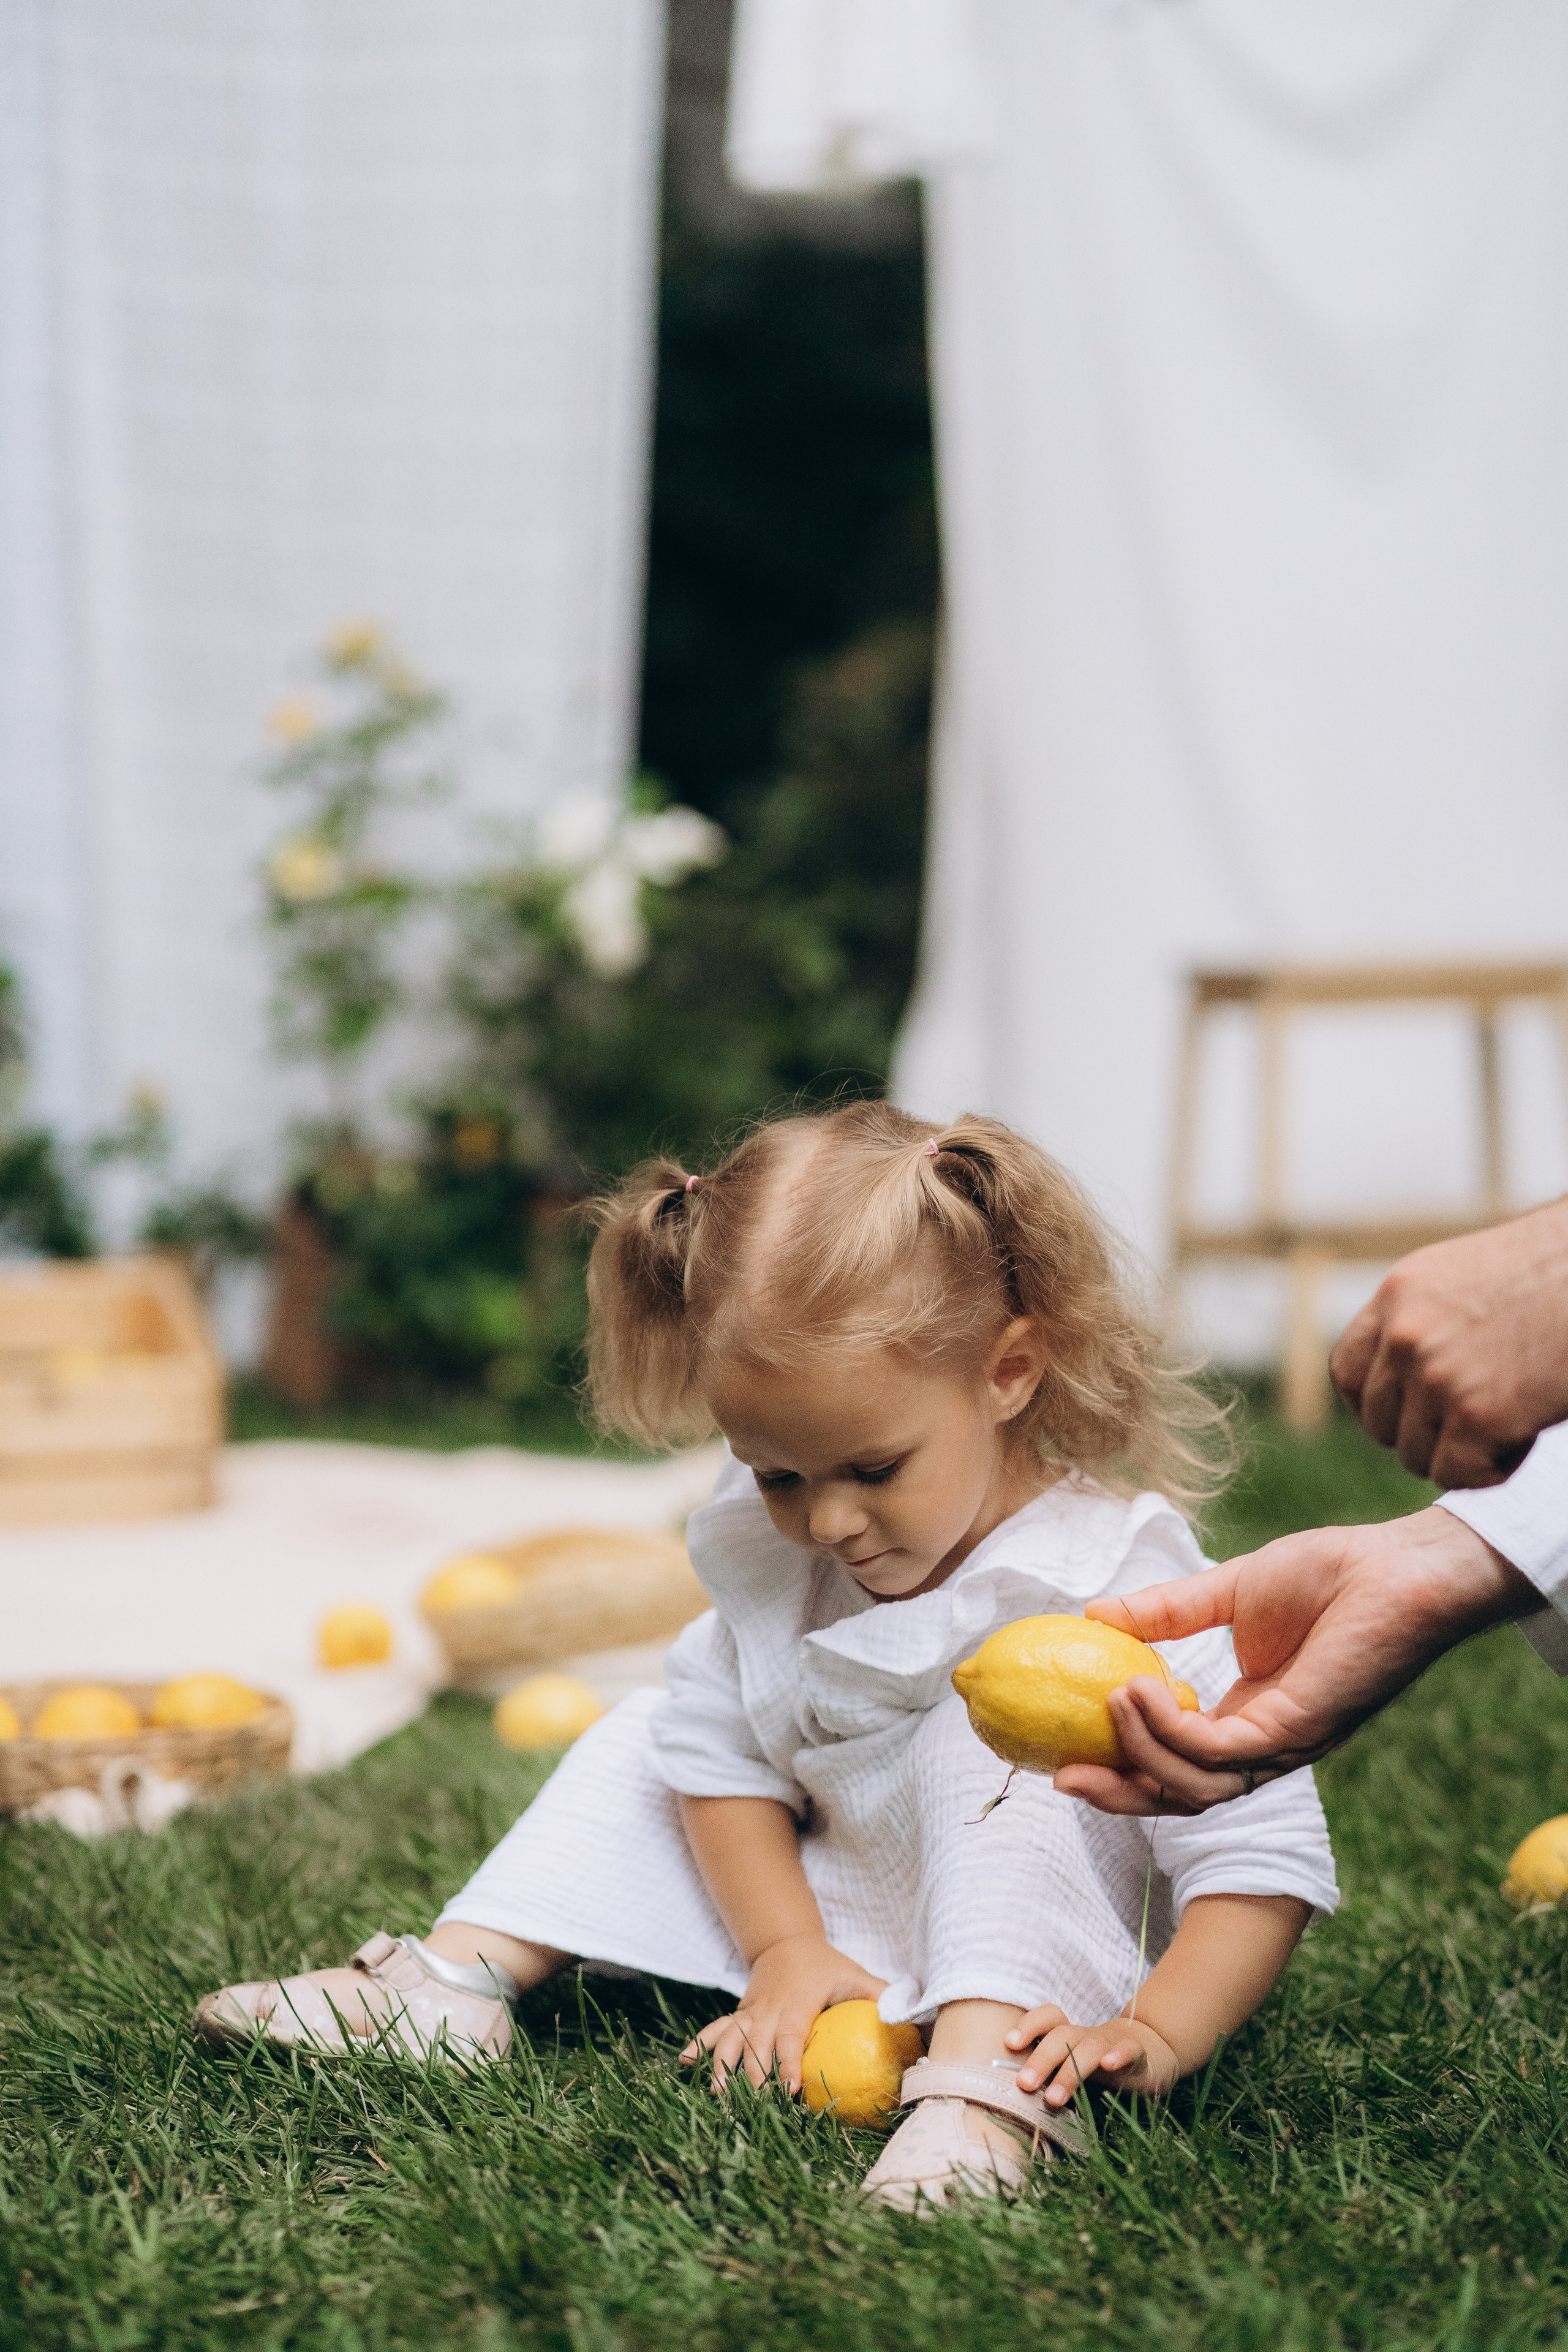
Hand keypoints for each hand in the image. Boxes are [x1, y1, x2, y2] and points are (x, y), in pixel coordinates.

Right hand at [679, 1932, 886, 2092]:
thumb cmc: (829, 1968)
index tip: (790, 2090)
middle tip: (749, 2106)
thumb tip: (917, 2025)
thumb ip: (883, 1999)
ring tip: (716, 2094)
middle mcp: (767, 2009)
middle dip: (750, 2076)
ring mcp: (748, 2013)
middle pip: (754, 2045)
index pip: (791, 2036)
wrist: (787, 1943)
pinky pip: (714, 2030)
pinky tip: (684, 2064)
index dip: (789, 2062)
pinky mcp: (737, 2016)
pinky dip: (699, 2045)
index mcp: (798, 2003)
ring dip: (720, 2065)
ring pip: (728, 2039)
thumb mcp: (857, 1977)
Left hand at [1005, 2003, 1179, 2105]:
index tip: (1008, 2044)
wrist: (1151, 2053)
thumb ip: (1048, 2074)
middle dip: (1040, 2059)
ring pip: (1089, 2048)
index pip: (1047, 2019)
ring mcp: (1112, 2043)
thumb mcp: (1073, 2066)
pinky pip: (1129, 2050)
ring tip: (1054, 2098)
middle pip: (1061, 2036)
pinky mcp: (1138, 2054)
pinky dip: (1119, 2055)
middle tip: (1023, 2084)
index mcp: (1069, 2035)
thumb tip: (1007, 2094)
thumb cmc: (1099, 2064)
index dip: (1028, 2025)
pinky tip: (1110, 2065)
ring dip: (1070, 2071)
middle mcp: (1087, 2035)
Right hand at [1050, 1507, 1534, 1815]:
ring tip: (1112, 1696)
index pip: (1176, 1764)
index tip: (1064, 1754)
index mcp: (1247, 1717)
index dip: (1121, 1767)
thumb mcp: (1225, 1589)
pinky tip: (1140, 1690)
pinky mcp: (1297, 1733)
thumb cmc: (1328, 1573)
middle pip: (1181, 1797)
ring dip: (1141, 1751)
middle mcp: (1263, 1745)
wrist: (1397, 1566)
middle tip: (1063, 1779)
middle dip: (1120, 1796)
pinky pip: (1220, 1754)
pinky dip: (1172, 1731)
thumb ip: (1164, 1611)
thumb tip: (1093, 1614)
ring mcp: (1282, 1745)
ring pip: (1197, 1787)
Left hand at [1330, 1198, 1567, 1486]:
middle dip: (1422, 1435)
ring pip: (1415, 1455)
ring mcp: (1437, 1375)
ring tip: (1512, 1419)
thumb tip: (1406, 1377)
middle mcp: (1405, 1334)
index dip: (1375, 1405)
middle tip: (1475, 1424)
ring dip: (1461, 1453)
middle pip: (1378, 1422)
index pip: (1345, 1371)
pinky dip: (1491, 1470)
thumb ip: (1426, 1322)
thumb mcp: (1466, 1279)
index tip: (1411, 1415)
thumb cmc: (1557, 1273)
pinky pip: (1456, 1473)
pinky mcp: (1477, 1415)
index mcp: (1399, 1293)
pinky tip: (1525, 1436)